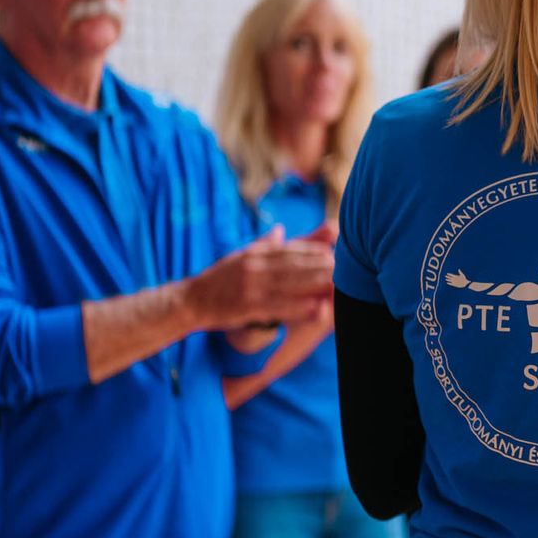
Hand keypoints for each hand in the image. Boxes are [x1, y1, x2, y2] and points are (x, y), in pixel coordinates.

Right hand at [184, 226, 334, 330]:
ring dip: (315, 283)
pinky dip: (298, 308)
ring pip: (289, 284)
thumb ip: (264, 245)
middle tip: (346, 265)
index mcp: (255, 253)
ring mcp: (251, 287)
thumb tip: (281, 229)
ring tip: (338, 283)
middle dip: (321, 264)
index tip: (335, 250)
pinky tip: (316, 308)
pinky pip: (277, 307)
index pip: (289, 248)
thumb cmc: (220, 279)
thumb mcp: (241, 257)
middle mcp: (254, 266)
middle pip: (293, 264)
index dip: (313, 249)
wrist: (191, 300)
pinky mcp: (247, 307)